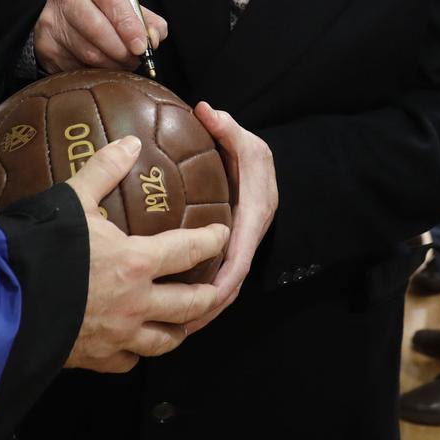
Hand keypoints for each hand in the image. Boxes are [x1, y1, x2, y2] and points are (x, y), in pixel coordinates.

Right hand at [34, 0, 169, 73]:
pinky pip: (75, 67)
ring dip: (111, 65)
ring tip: (122, 64)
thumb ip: (145, 19)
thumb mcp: (123, 4)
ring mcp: (51, 21)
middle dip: (121, 51)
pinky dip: (93, 72)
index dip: (129, 25)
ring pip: (87, 52)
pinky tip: (101, 67)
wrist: (63, 15)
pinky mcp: (45, 45)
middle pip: (97, 29)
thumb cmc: (101, 9)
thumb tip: (154, 38)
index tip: (141, 46)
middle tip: (134, 60)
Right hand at [63, 136, 226, 372]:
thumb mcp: (72, 199)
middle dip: (210, 296)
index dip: (212, 241)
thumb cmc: (41, 248)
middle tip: (218, 288)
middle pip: (190, 305)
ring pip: (165, 341)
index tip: (223, 235)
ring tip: (184, 322)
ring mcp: (119, 336)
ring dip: (179, 330)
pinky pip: (128, 362)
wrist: (3, 302)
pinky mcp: (96, 359)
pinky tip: (134, 347)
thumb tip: (130, 143)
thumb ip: (104, 170)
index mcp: (137, 263)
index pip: (189, 251)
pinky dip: (136, 354)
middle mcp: (137, 303)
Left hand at [181, 102, 277, 334]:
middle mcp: (249, 238)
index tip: (204, 297)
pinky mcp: (229, 253)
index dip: (224, 279)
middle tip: (179, 326)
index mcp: (253, 216)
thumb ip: (227, 128)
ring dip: (203, 310)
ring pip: (224, 288)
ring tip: (172, 329)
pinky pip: (217, 279)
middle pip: (231, 283)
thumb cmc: (254, 157)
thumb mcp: (246, 140)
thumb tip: (205, 110)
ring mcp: (240, 249)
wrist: (266, 171)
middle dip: (209, 307)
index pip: (240, 255)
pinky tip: (174, 310)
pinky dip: (201, 298)